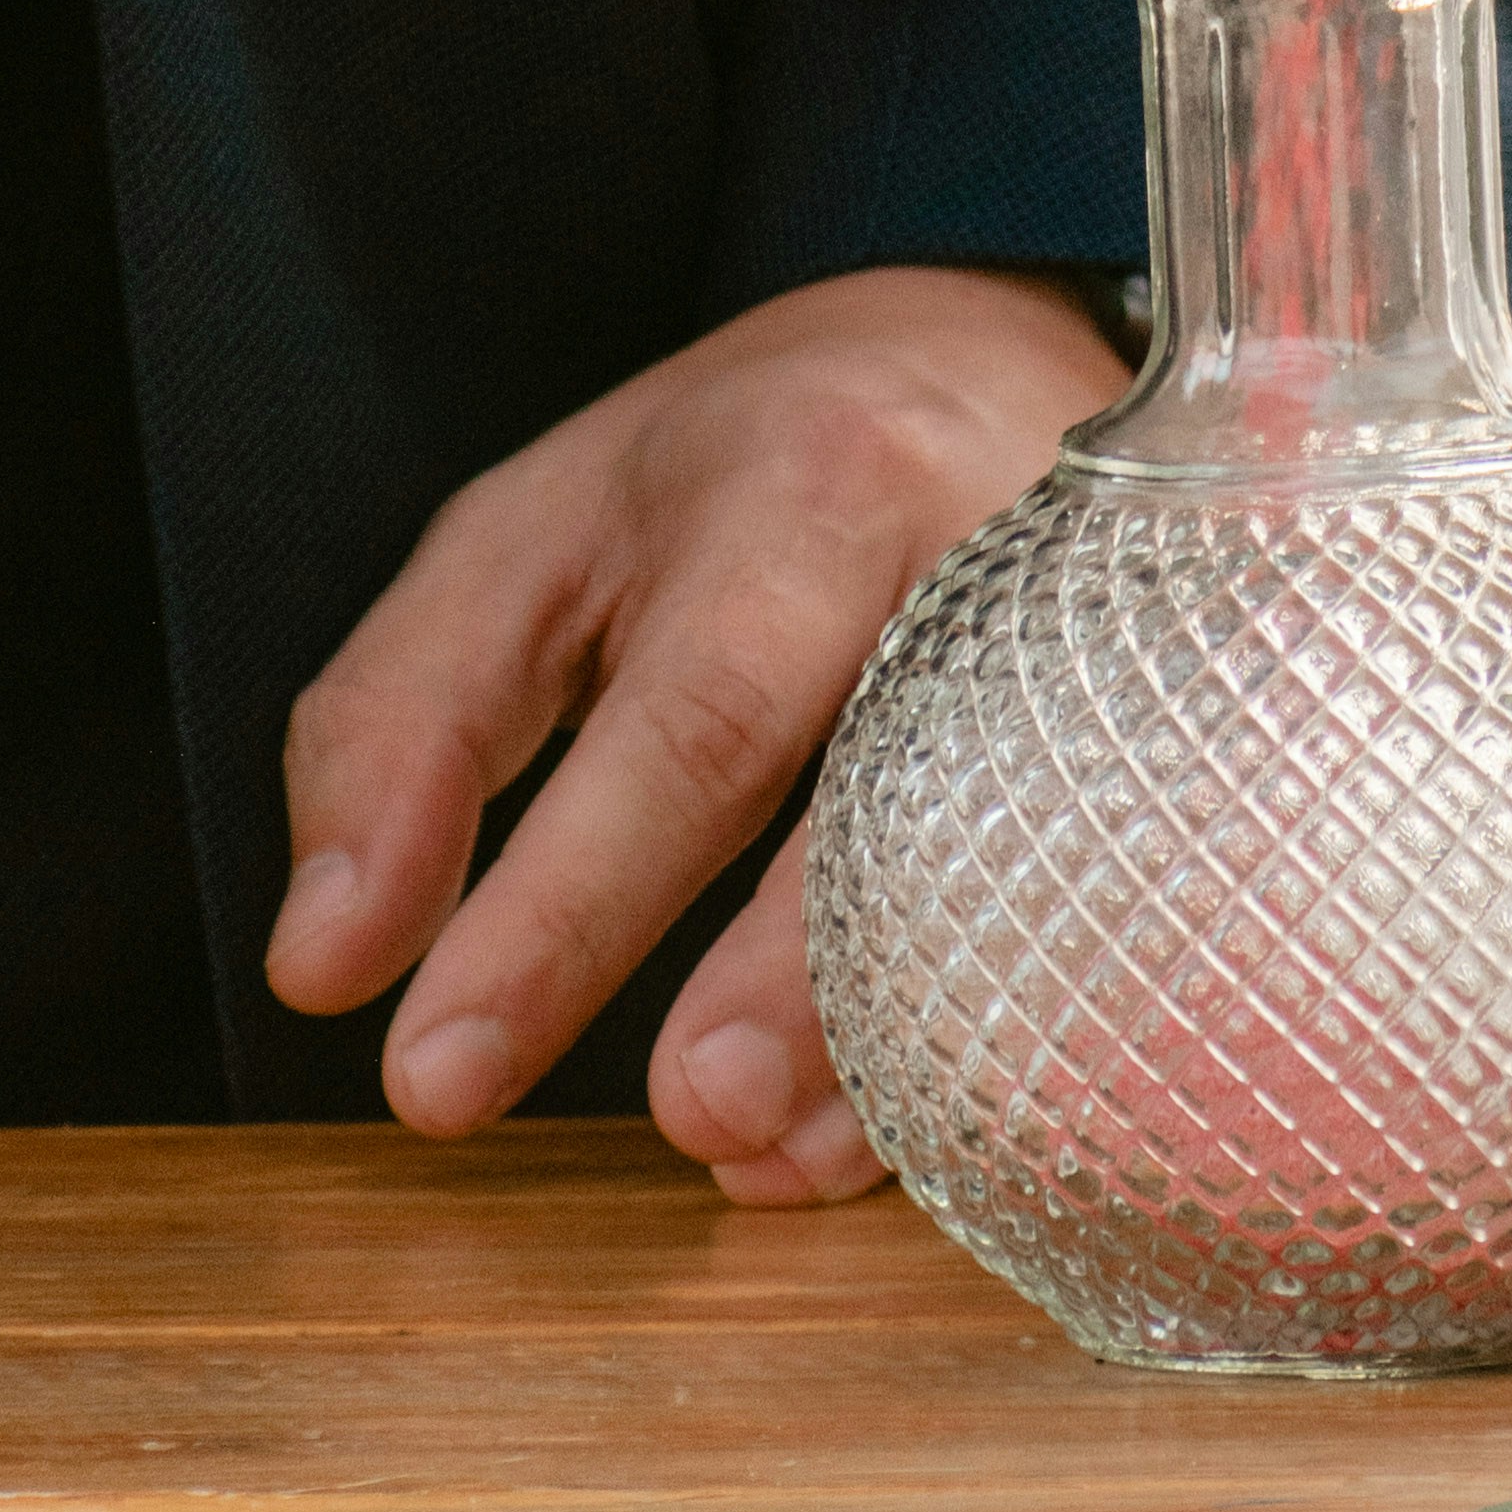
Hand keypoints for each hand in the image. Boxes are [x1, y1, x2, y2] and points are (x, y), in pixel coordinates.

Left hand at [262, 265, 1127, 1206]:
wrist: (983, 354)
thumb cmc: (725, 481)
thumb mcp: (523, 548)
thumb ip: (400, 728)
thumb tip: (327, 959)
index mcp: (794, 490)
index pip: (683, 724)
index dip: (562, 914)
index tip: (439, 1075)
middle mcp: (978, 554)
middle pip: (890, 790)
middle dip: (787, 983)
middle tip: (687, 1124)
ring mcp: (1109, 648)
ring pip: (1027, 865)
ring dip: (896, 1045)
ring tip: (768, 1157)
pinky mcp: (1184, 728)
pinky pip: (1110, 902)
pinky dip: (999, 1036)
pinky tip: (885, 1129)